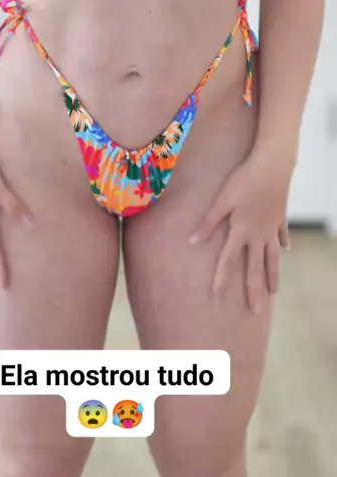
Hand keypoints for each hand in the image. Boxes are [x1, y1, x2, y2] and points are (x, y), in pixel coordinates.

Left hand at [188, 149, 293, 313]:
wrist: (273, 165)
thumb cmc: (244, 179)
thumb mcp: (222, 200)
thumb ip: (208, 223)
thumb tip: (192, 241)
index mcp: (240, 232)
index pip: (228, 262)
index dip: (221, 281)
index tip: (216, 300)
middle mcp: (258, 235)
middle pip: (256, 268)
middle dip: (254, 291)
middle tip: (256, 311)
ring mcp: (272, 228)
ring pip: (273, 257)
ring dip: (273, 275)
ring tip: (275, 291)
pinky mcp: (280, 217)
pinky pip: (280, 236)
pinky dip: (282, 245)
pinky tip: (285, 251)